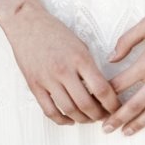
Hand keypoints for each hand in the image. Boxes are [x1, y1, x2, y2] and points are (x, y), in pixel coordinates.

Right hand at [3, 1, 119, 124]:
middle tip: (105, 116)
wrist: (27, 24)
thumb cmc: (56, 33)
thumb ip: (90, 68)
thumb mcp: (81, 46)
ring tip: (90, 119)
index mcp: (80, 59)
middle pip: (86, 104)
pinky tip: (70, 120)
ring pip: (69, 110)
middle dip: (99, 115)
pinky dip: (61, 120)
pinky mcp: (34, 85)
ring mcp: (47, 79)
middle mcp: (64, 70)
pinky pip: (49, 110)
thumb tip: (103, 89)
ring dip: (82, 119)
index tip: (118, 109)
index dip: (112, 104)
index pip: (102, 89)